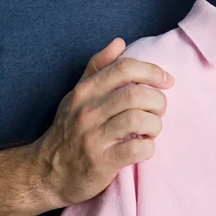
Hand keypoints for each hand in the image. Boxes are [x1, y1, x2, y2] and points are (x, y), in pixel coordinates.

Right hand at [31, 38, 173, 207]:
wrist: (48, 173)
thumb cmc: (69, 129)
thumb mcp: (78, 94)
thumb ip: (98, 66)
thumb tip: (120, 41)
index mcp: (85, 91)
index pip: (124, 67)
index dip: (152, 70)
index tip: (167, 80)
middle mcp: (88, 111)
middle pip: (136, 93)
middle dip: (158, 100)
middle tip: (159, 109)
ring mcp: (94, 137)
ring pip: (138, 119)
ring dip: (155, 124)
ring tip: (152, 128)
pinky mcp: (101, 163)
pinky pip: (136, 149)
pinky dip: (149, 147)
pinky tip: (145, 146)